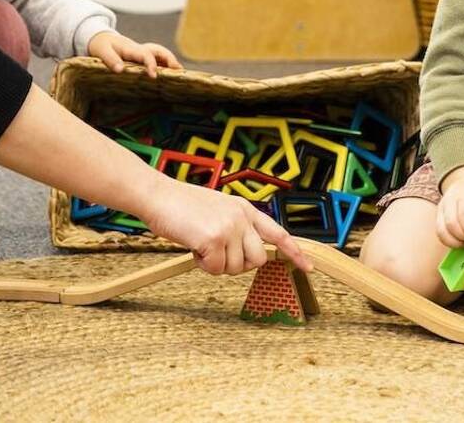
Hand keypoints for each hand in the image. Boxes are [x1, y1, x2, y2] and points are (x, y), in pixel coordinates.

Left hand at [87, 30, 182, 77]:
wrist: (101, 38)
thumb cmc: (101, 45)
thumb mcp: (102, 51)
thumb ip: (110, 60)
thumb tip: (120, 70)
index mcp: (131, 48)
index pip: (145, 54)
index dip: (151, 64)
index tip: (154, 76)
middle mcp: (139, 49)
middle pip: (159, 51)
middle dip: (169, 59)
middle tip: (178, 71)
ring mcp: (142, 52)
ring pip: (160, 53)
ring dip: (170, 61)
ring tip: (179, 73)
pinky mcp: (142, 56)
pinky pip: (156, 59)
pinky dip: (165, 65)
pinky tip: (170, 75)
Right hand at [140, 177, 309, 274]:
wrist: (156, 195)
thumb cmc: (180, 204)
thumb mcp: (216, 208)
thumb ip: (235, 226)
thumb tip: (243, 254)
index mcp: (244, 208)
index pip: (277, 232)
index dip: (294, 251)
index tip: (307, 266)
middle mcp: (241, 217)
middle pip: (257, 260)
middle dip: (238, 265)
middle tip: (216, 254)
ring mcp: (229, 228)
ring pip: (235, 268)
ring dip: (216, 264)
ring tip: (200, 244)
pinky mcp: (214, 239)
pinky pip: (215, 269)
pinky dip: (202, 264)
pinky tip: (193, 247)